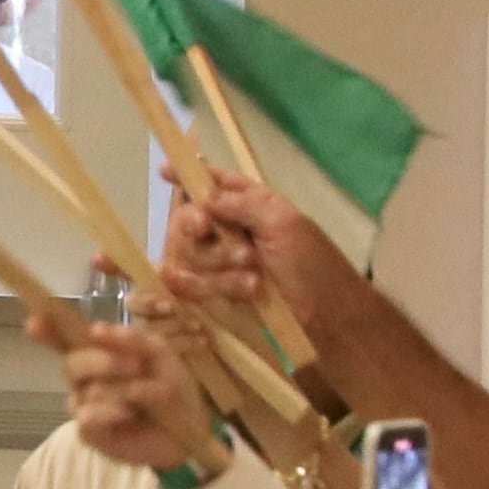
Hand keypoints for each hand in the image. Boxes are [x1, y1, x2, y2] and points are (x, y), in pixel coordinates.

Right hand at [39, 321, 223, 473]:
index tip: (32, 322)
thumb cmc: (173, 387)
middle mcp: (84, 379)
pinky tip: (127, 414)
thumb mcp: (159, 354)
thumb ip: (132, 339)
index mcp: (98, 355)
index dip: (47, 331)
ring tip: (146, 398)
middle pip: (71, 363)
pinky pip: (87, 416)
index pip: (65, 340)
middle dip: (102, 362)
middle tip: (136, 366)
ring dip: (122, 391)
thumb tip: (97, 329)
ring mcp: (83, 405)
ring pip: (86, 390)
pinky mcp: (88, 432)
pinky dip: (110, 412)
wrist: (191, 428)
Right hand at [160, 166, 359, 326]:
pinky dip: (207, 288)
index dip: (188, 175)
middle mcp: (228, 232)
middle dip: (198, 229)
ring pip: (187, 255)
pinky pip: (186, 285)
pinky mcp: (210, 295)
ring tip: (254, 283)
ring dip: (217, 269)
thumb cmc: (312, 266)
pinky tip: (238, 293)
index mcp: (250, 206)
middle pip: (186, 220)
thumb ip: (243, 204)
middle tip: (214, 235)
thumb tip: (203, 194)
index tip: (164, 170)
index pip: (213, 184)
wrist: (324, 317)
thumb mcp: (284, 224)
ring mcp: (217, 265)